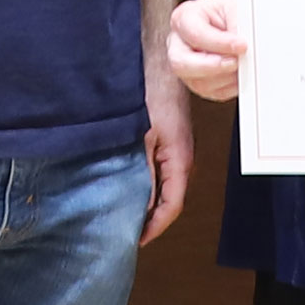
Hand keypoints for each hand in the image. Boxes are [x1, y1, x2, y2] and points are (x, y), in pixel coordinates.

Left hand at [140, 72, 193, 244]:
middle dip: (148, 219)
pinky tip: (126, 184)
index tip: (134, 241)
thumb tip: (136, 205)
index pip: (171, 206)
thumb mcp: (141, 138)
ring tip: (121, 214)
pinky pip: (158, 171)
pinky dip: (144, 184)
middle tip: (123, 233)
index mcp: (180, 161)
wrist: (162, 63)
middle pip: (168, 200)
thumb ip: (141, 172)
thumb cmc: (153, 94)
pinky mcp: (167, 141)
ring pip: (162, 186)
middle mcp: (182, 159)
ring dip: (145, 201)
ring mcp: (176, 150)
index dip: (153, 228)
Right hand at [168, 0, 244, 100]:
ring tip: (243, 64)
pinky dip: (230, 86)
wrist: (233, 19)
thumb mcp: (235, 7)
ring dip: (226, 77)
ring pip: (199, 83)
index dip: (220, 43)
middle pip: (181, 64)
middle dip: (214, 66)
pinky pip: (212, 93)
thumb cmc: (230, 10)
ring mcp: (186, 65)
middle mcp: (178, 43)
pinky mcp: (198, 82)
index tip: (241, 45)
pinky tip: (239, 73)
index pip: (195, 34)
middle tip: (236, 62)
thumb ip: (235, 25)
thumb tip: (241, 47)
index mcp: (184, 18)